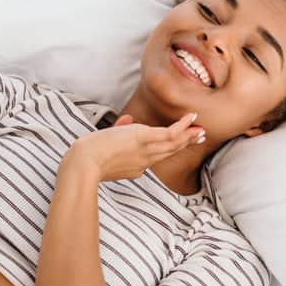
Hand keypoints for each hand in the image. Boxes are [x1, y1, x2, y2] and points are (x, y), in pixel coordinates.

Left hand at [65, 113, 206, 182]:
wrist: (85, 164)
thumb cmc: (88, 158)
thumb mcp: (106, 144)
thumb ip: (117, 131)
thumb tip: (125, 119)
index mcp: (135, 166)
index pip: (154, 156)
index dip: (166, 149)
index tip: (175, 143)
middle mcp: (144, 161)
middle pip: (169, 151)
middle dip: (185, 143)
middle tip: (199, 136)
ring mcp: (146, 150)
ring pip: (174, 144)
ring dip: (189, 135)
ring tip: (201, 129)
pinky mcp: (144, 139)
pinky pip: (169, 134)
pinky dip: (182, 126)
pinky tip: (191, 118)